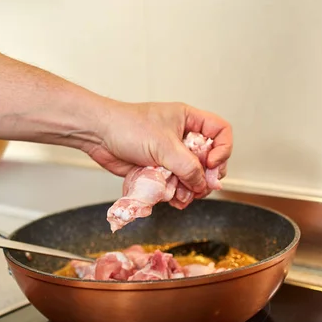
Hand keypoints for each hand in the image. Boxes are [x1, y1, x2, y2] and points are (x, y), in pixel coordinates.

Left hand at [85, 101, 231, 195]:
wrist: (98, 135)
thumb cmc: (128, 127)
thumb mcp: (164, 145)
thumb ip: (187, 166)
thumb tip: (202, 184)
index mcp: (189, 120)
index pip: (221, 132)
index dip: (223, 149)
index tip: (211, 164)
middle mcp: (182, 138)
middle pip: (210, 160)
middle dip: (206, 177)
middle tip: (200, 188)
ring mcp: (170, 155)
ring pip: (192, 177)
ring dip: (190, 190)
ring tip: (182, 197)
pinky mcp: (158, 170)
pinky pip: (174, 185)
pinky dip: (175, 194)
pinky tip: (172, 200)